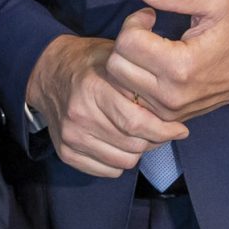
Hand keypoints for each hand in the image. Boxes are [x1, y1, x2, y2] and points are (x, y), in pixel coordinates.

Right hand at [26, 22, 189, 178]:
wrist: (48, 73)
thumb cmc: (90, 64)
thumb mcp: (116, 58)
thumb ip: (140, 80)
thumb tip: (174, 104)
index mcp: (94, 88)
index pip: (137, 123)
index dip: (165, 130)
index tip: (180, 129)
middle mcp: (79, 115)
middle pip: (133, 145)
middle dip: (155, 141)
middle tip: (161, 132)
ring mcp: (70, 136)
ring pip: (123, 161)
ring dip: (137, 152)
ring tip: (138, 136)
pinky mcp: (65, 152)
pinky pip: (106, 171)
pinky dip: (118, 161)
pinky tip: (119, 144)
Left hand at [105, 0, 228, 123]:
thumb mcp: (217, 0)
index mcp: (181, 67)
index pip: (127, 43)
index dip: (135, 21)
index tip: (151, 16)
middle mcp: (171, 95)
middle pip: (116, 65)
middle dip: (127, 42)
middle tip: (147, 32)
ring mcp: (168, 110)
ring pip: (119, 83)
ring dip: (128, 61)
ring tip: (150, 48)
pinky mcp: (167, 117)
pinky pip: (131, 97)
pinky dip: (133, 79)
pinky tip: (151, 65)